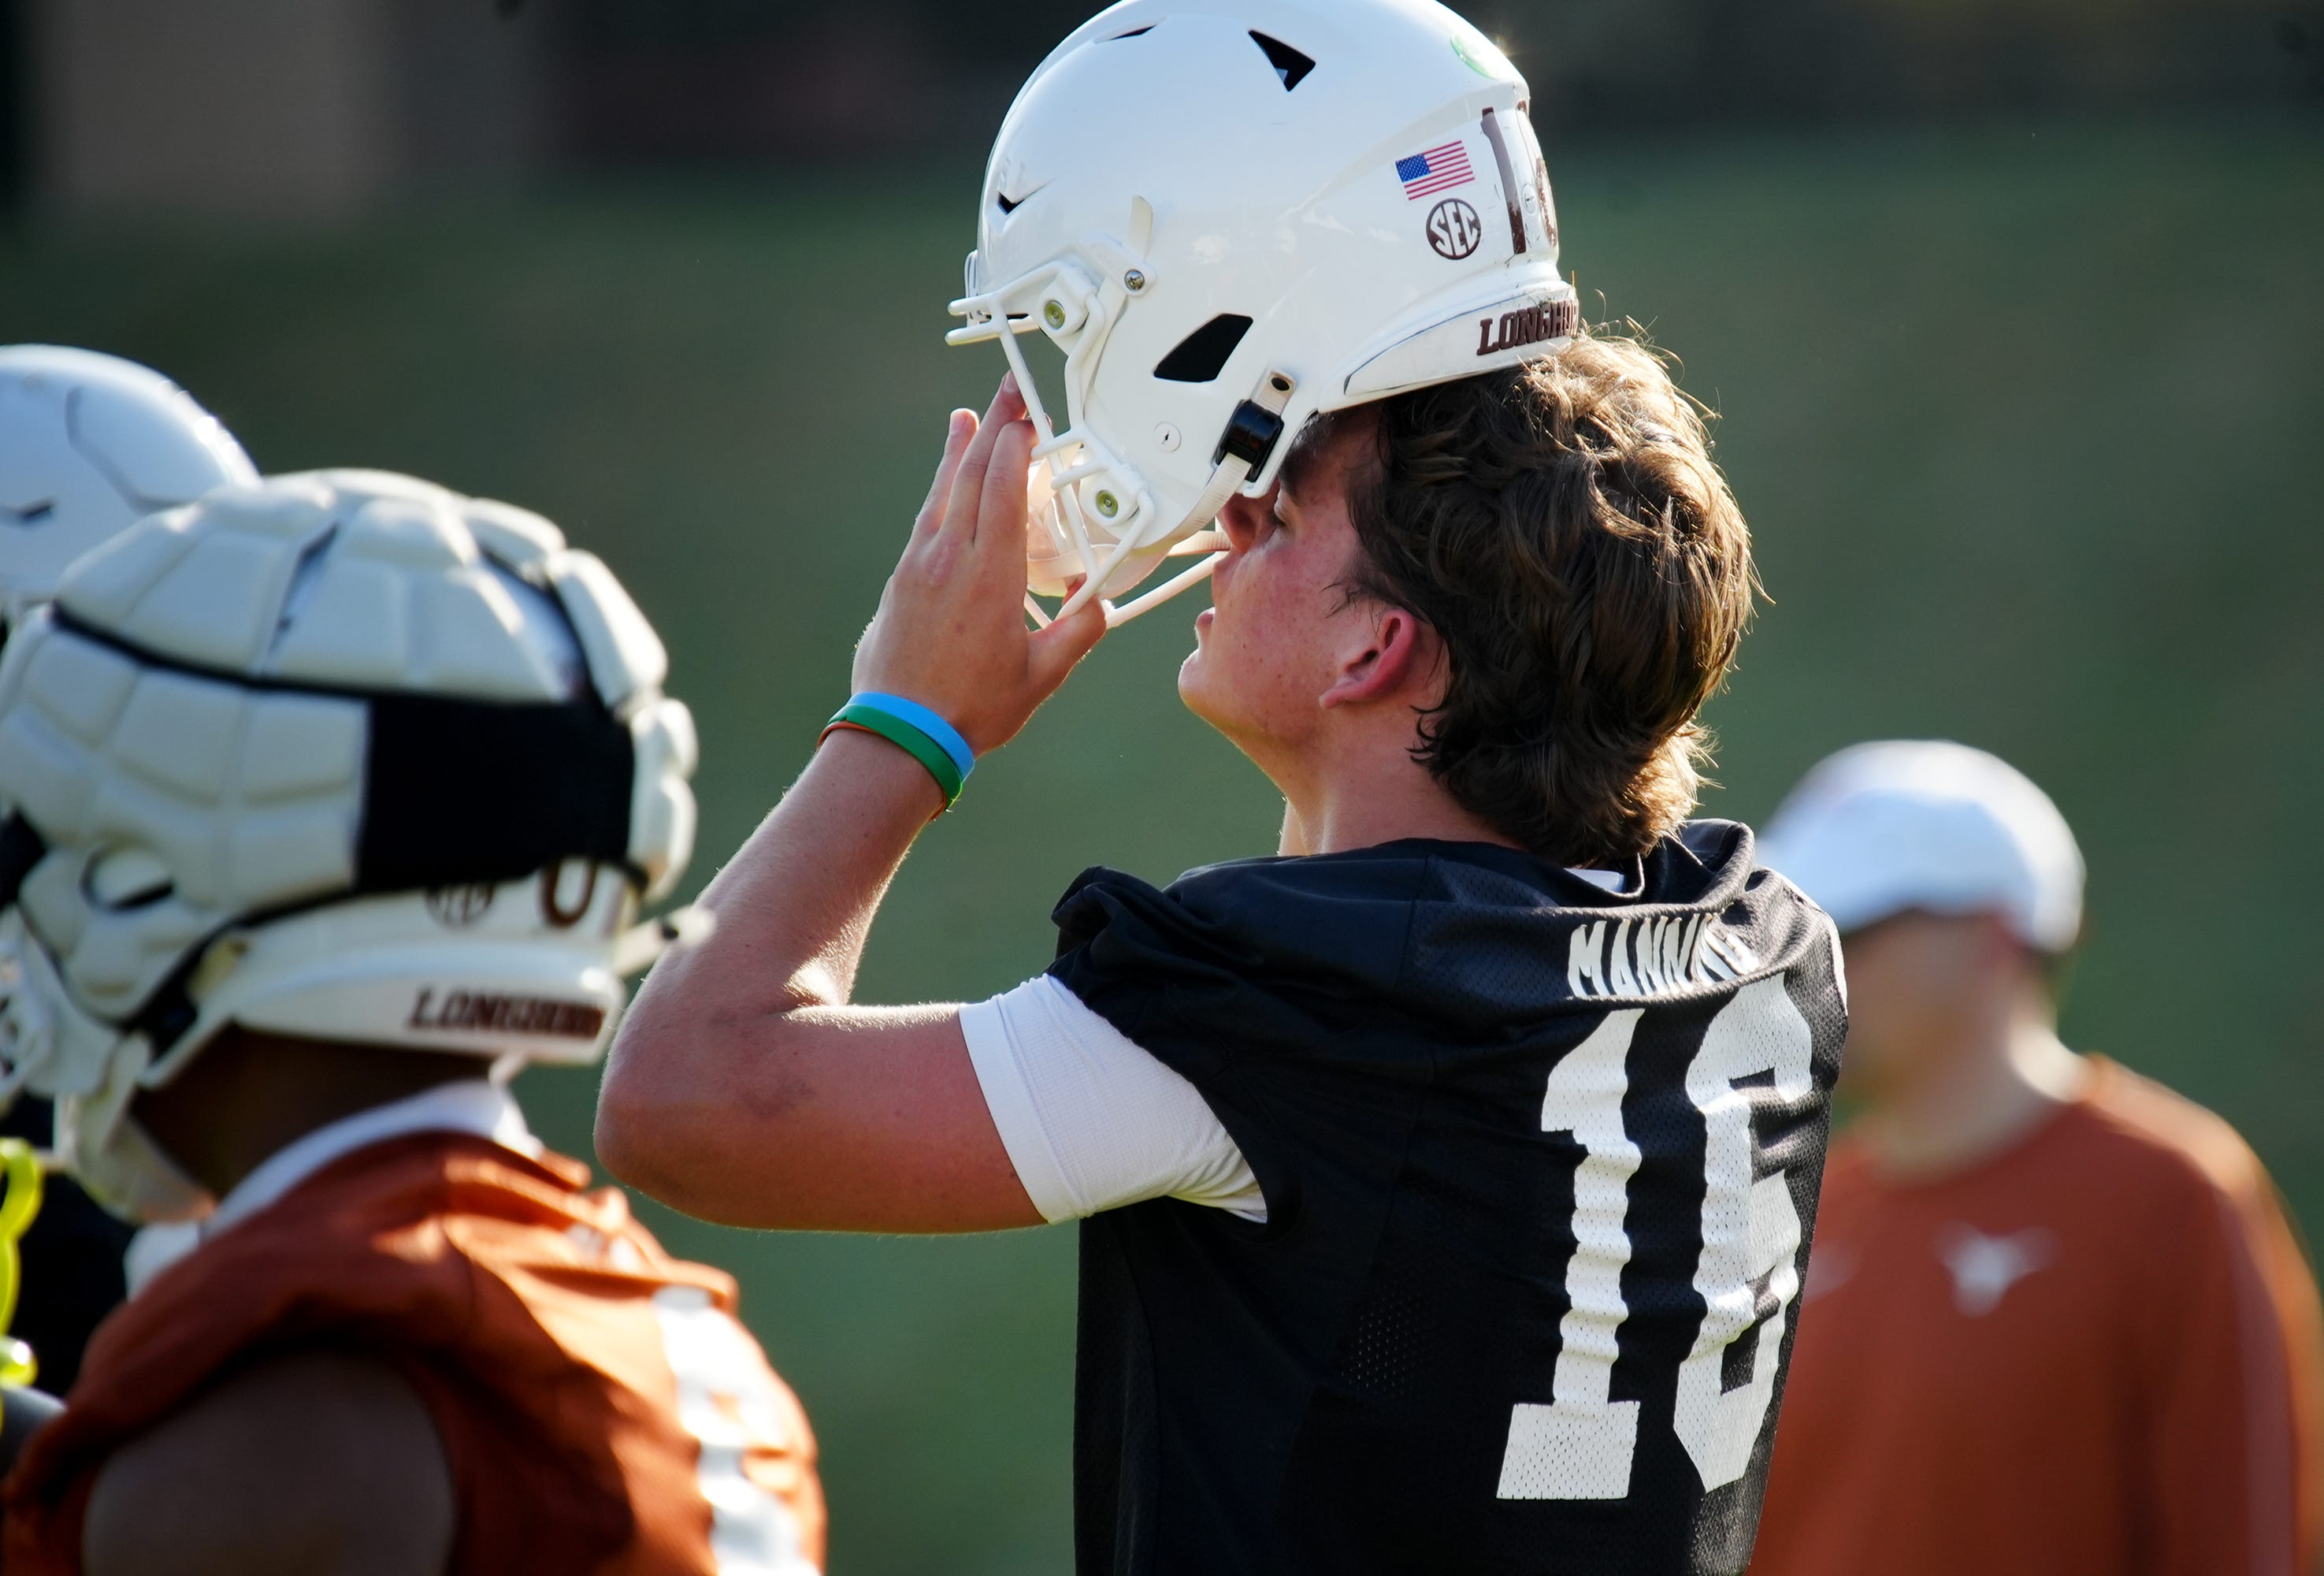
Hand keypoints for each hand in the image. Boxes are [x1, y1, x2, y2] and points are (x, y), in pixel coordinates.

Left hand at [851, 378, 1107, 753]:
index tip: (1029, 414)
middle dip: (994, 427)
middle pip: (974, 474)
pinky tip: (946, 480)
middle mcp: (951, 558)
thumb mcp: (1042, 676)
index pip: (1005, 490)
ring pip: (943, 491)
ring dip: (960, 449)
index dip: (1016, 444)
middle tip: (1010, 391)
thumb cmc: (972, 710)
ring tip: (969, 416)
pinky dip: (940, 488)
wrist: (900, 733)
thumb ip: (1078, 632)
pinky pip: (926, 518)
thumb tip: (1099, 599)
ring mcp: (920, 564)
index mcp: (991, 576)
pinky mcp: (901, 578)